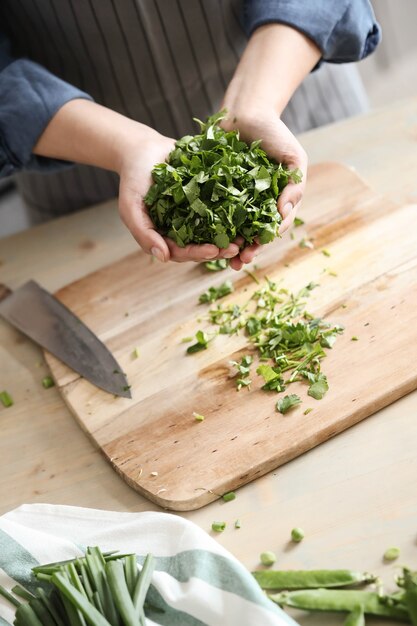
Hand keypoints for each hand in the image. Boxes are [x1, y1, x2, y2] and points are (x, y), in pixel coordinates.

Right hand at [118, 127, 240, 263]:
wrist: (142, 149)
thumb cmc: (133, 180)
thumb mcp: (131, 207)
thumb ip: (144, 233)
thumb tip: (163, 258)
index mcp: (166, 236)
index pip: (184, 252)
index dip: (199, 253)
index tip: (214, 251)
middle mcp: (183, 228)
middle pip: (203, 245)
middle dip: (220, 249)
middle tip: (236, 248)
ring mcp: (196, 213)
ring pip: (215, 230)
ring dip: (230, 236)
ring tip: (245, 237)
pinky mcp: (207, 197)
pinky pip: (222, 206)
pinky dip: (235, 212)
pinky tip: (248, 213)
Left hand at [221, 111, 307, 270]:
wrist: (246, 111)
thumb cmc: (274, 134)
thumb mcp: (293, 158)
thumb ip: (294, 185)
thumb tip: (284, 213)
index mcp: (273, 202)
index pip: (270, 228)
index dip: (263, 242)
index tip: (254, 250)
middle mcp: (253, 204)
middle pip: (249, 233)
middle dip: (244, 249)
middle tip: (237, 261)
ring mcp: (232, 198)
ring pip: (228, 227)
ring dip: (225, 243)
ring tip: (219, 255)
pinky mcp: (213, 189)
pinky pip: (209, 209)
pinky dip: (206, 223)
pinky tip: (200, 235)